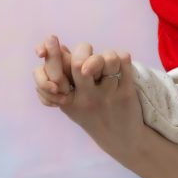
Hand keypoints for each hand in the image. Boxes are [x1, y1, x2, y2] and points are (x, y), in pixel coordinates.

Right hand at [35, 39, 146, 160]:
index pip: (54, 71)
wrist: (119, 138)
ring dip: (107, 55)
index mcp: (67, 98)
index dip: (51, 51)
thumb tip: (51, 44)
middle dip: (82, 50)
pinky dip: (123, 58)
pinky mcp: (126, 93)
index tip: (52, 38)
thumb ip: (60, 74)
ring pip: (107, 59)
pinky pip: (125, 63)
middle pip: (78, 62)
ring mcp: (107, 95)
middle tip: (87, 53)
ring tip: (108, 62)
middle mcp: (86, 97)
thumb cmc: (90, 114)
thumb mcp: (70, 101)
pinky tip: (121, 65)